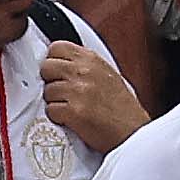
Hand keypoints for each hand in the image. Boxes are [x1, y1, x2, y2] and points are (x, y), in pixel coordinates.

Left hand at [44, 27, 150, 156]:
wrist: (133, 132)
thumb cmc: (123, 109)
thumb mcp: (108, 74)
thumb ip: (85, 65)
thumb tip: (62, 63)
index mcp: (92, 60)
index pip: (56, 47)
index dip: (53, 60)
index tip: (56, 71)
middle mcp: (84, 71)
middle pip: (46, 67)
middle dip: (50, 80)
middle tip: (60, 91)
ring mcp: (78, 91)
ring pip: (47, 91)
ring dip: (54, 101)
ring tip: (69, 108)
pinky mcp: (74, 111)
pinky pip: (50, 110)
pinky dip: (57, 117)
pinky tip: (69, 119)